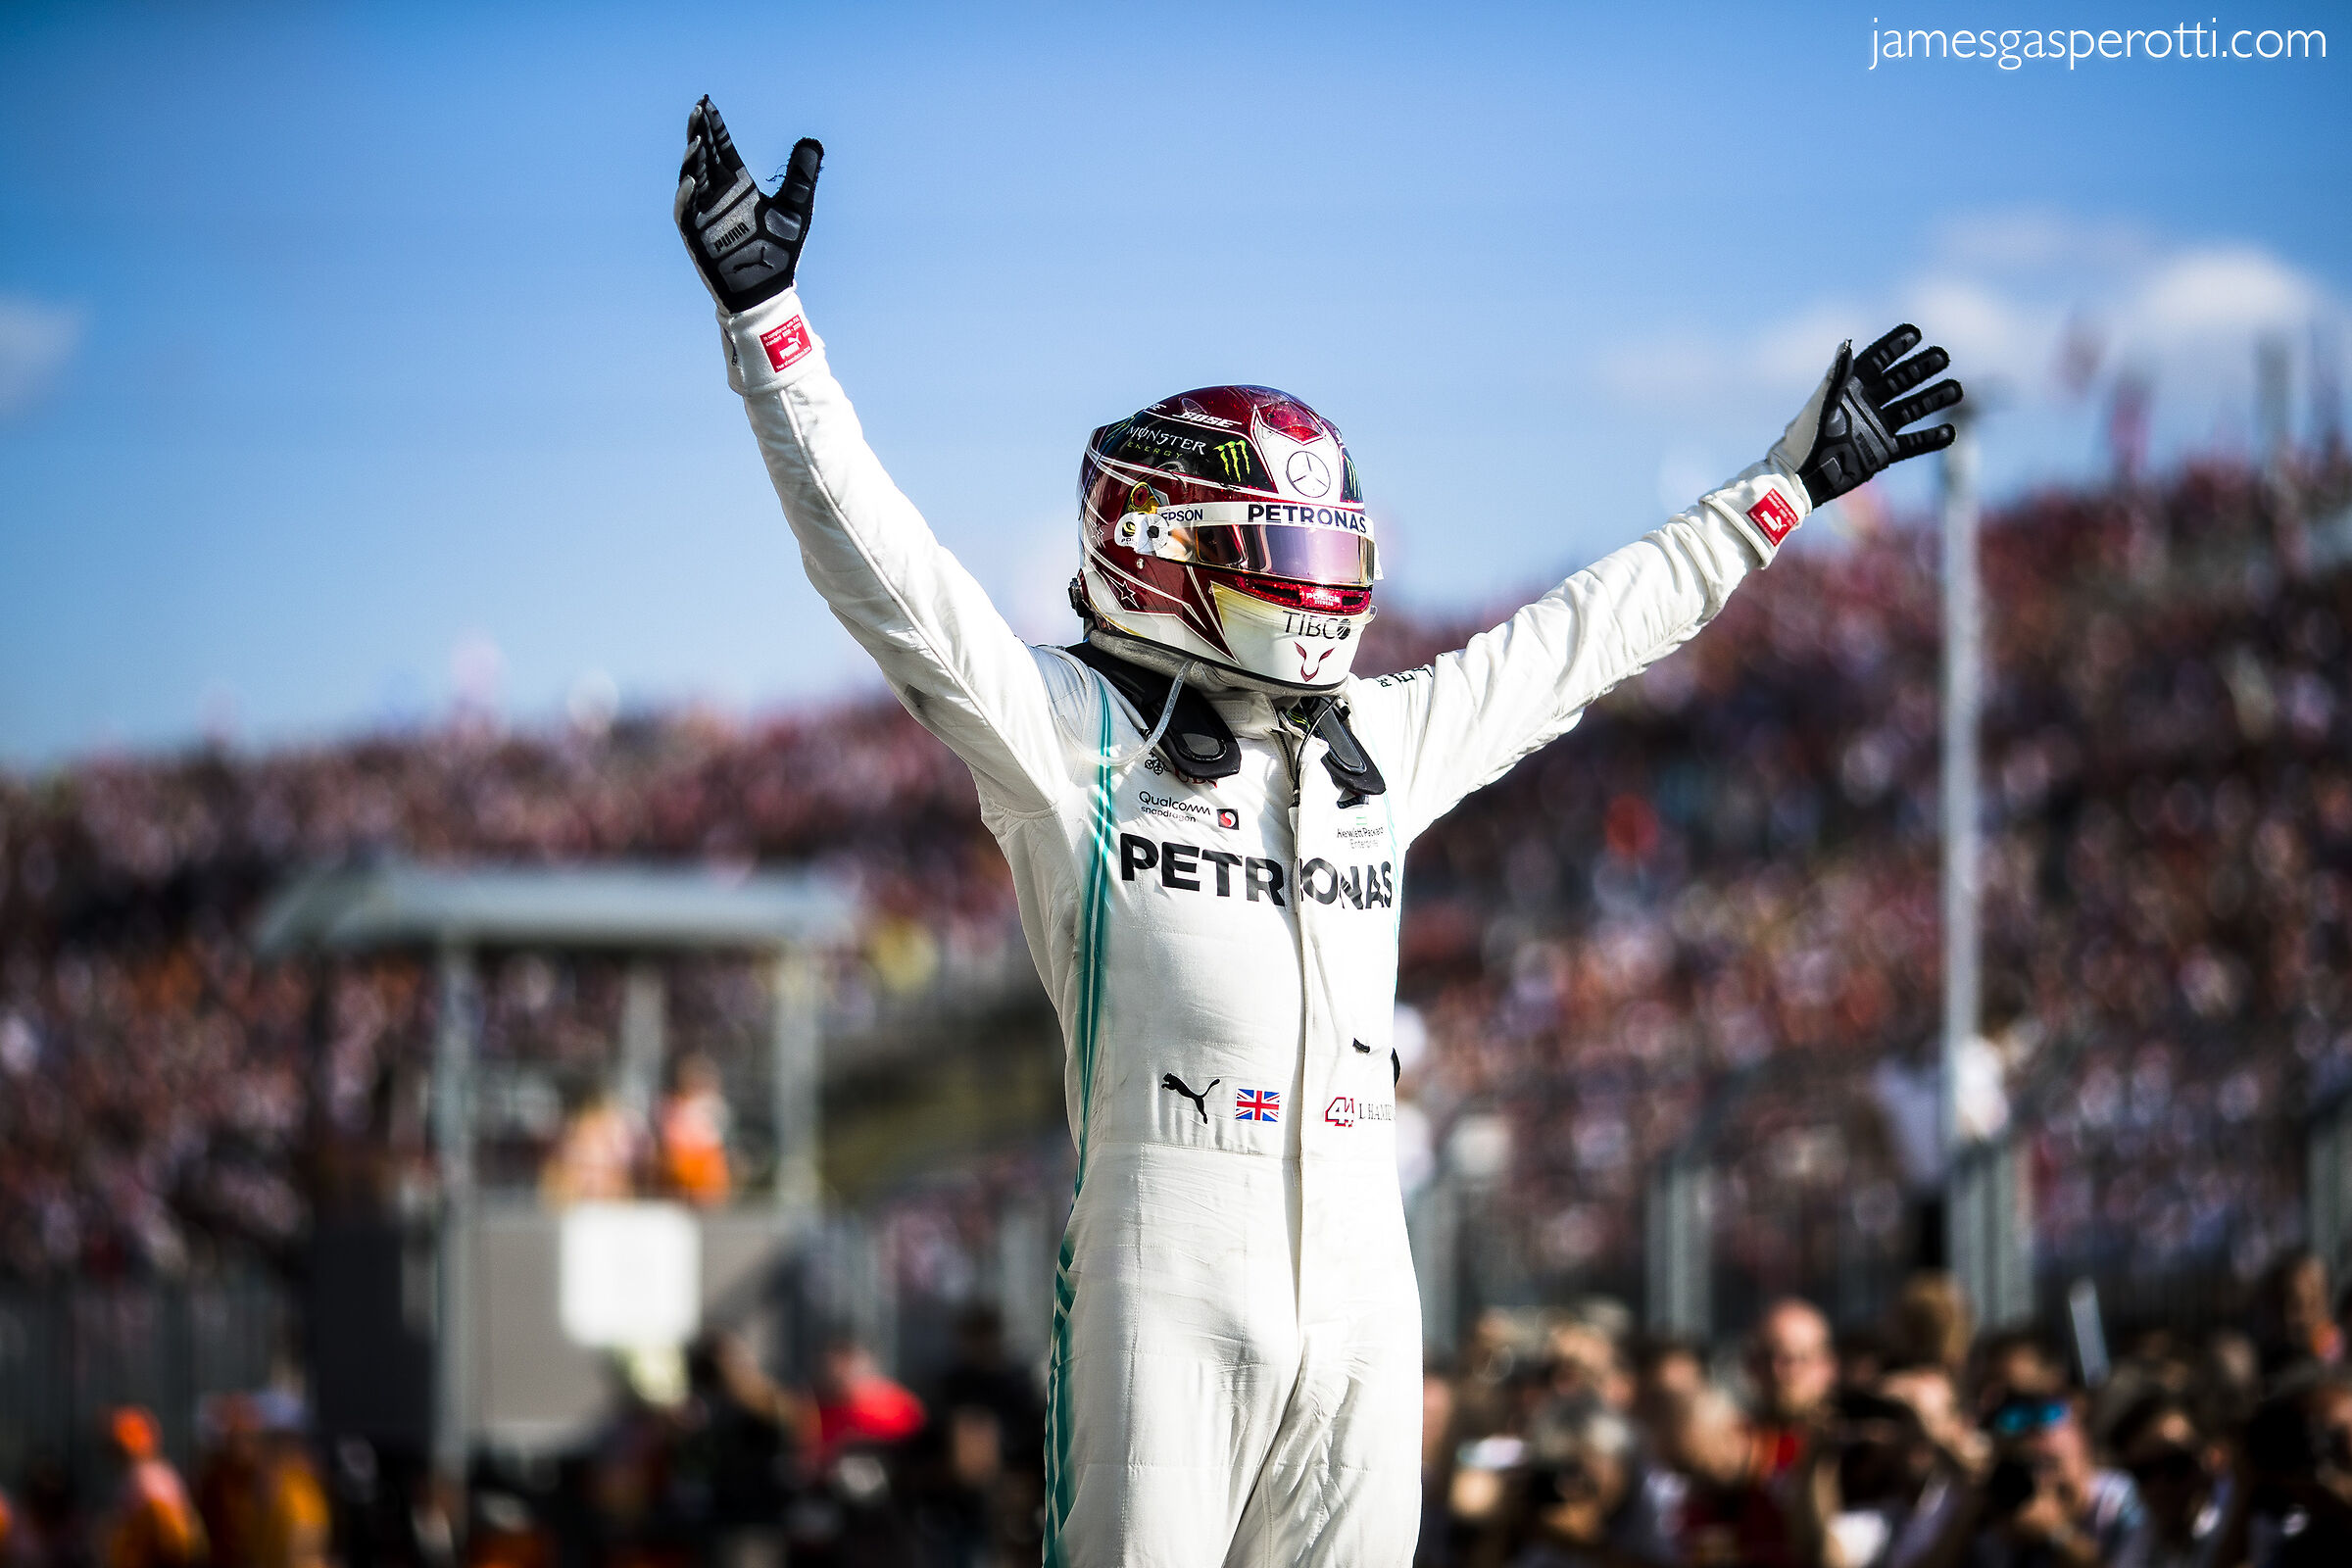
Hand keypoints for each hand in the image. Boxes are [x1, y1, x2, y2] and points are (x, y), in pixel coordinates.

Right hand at [675, 96, 822, 313]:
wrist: (768, 291)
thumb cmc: (778, 252)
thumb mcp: (796, 208)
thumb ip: (801, 176)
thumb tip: (813, 142)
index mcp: (737, 185)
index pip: (721, 148)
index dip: (714, 126)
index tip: (708, 102)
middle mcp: (717, 195)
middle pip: (702, 157)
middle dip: (699, 133)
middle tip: (698, 108)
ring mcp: (704, 214)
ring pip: (691, 179)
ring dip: (692, 160)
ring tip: (698, 139)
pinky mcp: (697, 236)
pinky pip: (685, 213)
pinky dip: (686, 197)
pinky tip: (694, 180)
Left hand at [1773, 324, 1962, 505]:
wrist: (1802, 477)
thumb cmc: (1805, 438)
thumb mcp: (1822, 403)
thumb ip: (1838, 375)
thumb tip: (1848, 344)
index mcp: (1850, 389)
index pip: (1878, 361)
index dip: (1895, 346)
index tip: (1915, 332)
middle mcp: (1868, 405)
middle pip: (1901, 381)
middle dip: (1922, 368)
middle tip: (1943, 356)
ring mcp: (1877, 428)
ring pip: (1912, 408)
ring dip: (1934, 398)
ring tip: (1956, 389)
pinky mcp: (1883, 452)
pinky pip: (1912, 444)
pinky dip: (1931, 439)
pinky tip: (1950, 433)